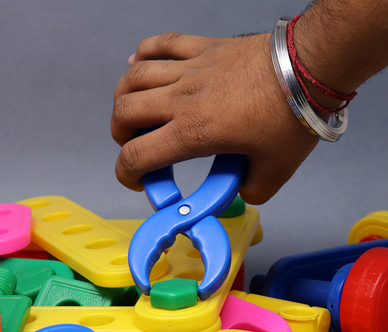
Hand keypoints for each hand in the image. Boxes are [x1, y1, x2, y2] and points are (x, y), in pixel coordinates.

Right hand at [111, 32, 317, 204]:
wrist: (309, 68)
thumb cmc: (292, 115)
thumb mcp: (275, 170)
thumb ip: (250, 190)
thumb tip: (238, 190)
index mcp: (194, 131)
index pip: (137, 155)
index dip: (126, 173)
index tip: (138, 180)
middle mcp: (182, 98)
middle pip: (124, 112)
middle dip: (120, 135)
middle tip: (137, 145)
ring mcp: (189, 69)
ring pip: (133, 77)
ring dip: (125, 98)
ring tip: (134, 110)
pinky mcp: (201, 48)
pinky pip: (159, 43)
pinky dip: (143, 55)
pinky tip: (142, 65)